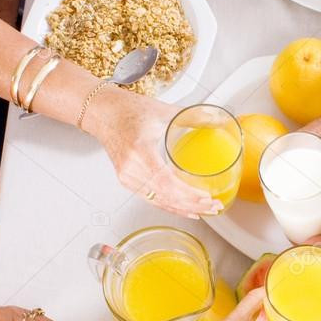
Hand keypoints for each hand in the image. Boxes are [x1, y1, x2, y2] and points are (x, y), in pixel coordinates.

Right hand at [87, 87, 219, 216]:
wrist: (102, 112)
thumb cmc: (127, 110)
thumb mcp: (162, 110)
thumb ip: (192, 116)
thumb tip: (218, 119)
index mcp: (140, 151)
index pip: (167, 182)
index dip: (188, 195)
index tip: (206, 197)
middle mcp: (131, 168)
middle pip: (166, 197)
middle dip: (193, 205)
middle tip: (214, 206)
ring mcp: (127, 177)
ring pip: (159, 202)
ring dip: (183, 209)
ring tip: (205, 210)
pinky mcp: (127, 180)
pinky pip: (151, 199)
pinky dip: (170, 206)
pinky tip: (184, 209)